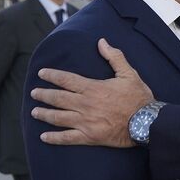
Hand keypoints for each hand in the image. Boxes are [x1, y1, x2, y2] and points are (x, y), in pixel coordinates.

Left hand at [31, 38, 152, 147]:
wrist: (146, 122)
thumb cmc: (138, 98)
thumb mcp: (129, 73)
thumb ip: (114, 57)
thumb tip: (102, 42)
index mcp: (92, 88)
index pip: (66, 80)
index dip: (52, 75)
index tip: (41, 73)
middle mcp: (85, 104)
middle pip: (58, 98)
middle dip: (43, 95)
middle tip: (33, 93)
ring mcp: (85, 121)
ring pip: (58, 117)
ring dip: (44, 114)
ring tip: (34, 112)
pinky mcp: (89, 136)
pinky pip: (67, 138)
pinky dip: (54, 138)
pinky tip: (44, 137)